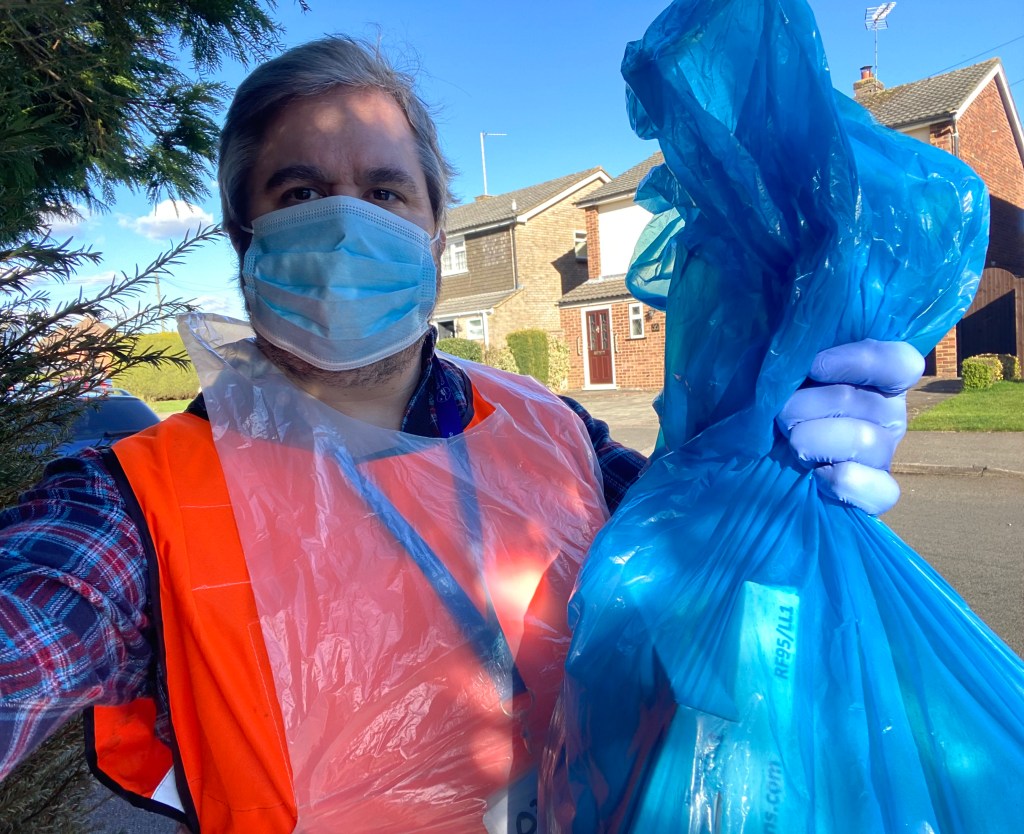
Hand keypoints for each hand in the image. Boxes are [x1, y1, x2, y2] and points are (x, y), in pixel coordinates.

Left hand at [777, 340, 924, 514]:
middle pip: (867, 403)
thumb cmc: (768, 405)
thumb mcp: (779, 373)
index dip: (860, 361)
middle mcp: (886, 413)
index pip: (900, 363)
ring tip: (791, 444)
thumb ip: (795, 355)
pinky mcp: (876, 492)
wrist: (750, 457)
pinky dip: (843, 483)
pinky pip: (882, 491)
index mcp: (873, 377)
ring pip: (865, 442)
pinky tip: (815, 476)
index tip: (814, 367)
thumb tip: (796, 350)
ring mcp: (883, 453)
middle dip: (808, 406)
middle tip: (781, 414)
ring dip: (814, 440)